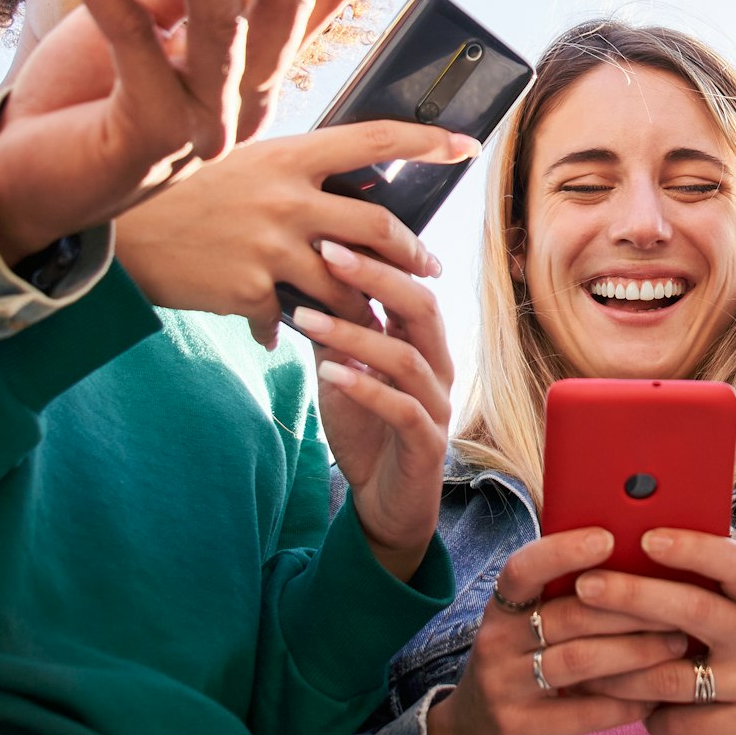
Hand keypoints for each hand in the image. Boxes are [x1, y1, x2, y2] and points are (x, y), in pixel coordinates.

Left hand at [0, 0, 395, 263]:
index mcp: (254, 75)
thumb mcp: (144, 29)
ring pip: (223, 19)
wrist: (21, 187)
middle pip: (286, 5)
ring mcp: (209, 123)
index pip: (321, 3)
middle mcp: (247, 102)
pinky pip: (133, 39)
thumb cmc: (80, 103)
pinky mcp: (156, 134)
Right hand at [115, 119, 476, 344]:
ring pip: (346, 282)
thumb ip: (294, 174)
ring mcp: (269, 246)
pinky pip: (291, 319)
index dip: (424, 140)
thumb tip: (348, 188)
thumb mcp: (239, 162)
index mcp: (287, 155)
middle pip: (378, 225)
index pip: (372, 138)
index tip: (465, 146)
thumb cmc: (181, 190)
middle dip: (413, 251)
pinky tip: (282, 338)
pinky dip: (291, 331)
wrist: (116, 230)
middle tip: (429, 266)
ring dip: (367, 303)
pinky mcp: (248, 291)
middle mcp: (286, 197)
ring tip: (374, 314)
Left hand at [288, 243, 455, 575]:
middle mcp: (438, 367)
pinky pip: (402, 408)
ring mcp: (436, 405)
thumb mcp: (343, 374)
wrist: (386, 504)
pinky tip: (330, 373)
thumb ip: (333, 335)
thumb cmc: (368, 433)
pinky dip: (366, 387)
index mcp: (423, 343)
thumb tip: (297, 281)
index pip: (409, 284)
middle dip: (374, 277)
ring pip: (406, 356)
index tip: (330, 230)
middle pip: (421, 307)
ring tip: (307, 318)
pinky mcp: (426, 444)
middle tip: (325, 252)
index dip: (376, 256)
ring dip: (355, 333)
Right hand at [424, 529, 687, 734]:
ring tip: (676, 645)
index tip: (608, 538)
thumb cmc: (522, 666)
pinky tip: (653, 698)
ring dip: (636, 652)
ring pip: (580, 661)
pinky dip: (624, 704)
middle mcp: (495, 642)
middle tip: (680, 604)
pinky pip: (582, 714)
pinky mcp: (518, 728)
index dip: (563, 551)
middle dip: (630, 608)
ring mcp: (503, 687)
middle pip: (569, 615)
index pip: (522, 569)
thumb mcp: (529, 629)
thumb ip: (567, 600)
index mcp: (502, 607)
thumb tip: (639, 563)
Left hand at [576, 530, 735, 734]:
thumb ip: (706, 592)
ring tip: (582, 661)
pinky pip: (678, 722)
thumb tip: (630, 552)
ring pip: (673, 675)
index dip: (692, 548)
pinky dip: (645, 714)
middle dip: (634, 596)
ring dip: (620, 670)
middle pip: (696, 610)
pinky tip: (630, 706)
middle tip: (586, 586)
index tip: (647, 537)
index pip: (735, 564)